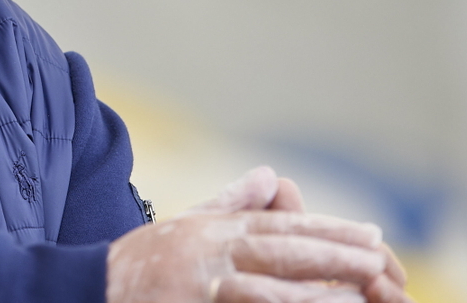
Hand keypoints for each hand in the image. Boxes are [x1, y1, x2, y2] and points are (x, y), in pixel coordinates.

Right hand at [105, 167, 410, 302]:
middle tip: (379, 257)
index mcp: (213, 230)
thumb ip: (229, 203)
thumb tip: (270, 175)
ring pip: (270, 288)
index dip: (328, 230)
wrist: (87, 288)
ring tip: (362, 293)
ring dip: (317, 291)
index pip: (280, 226)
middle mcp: (210, 253)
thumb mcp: (184, 225)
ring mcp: (202, 286)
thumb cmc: (139, 264)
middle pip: (282, 252)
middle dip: (334, 255)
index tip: (370, 234)